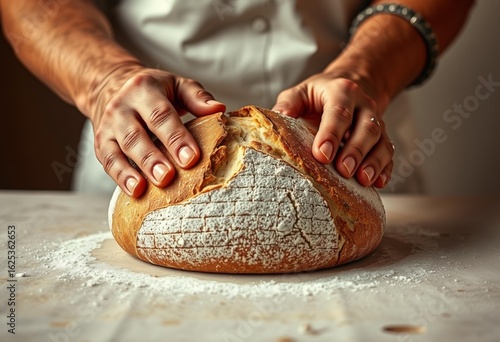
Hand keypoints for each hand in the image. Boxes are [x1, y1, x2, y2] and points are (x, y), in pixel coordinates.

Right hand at [89, 66, 225, 196]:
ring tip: (147, 188)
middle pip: (136, 134)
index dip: (176, 138)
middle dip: (153, 158)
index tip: (192, 158)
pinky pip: (108, 161)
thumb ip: (197, 97)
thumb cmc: (155, 92)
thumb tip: (219, 109)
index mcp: (144, 89)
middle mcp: (122, 106)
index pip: (161, 115)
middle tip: (169, 177)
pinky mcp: (101, 142)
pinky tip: (135, 191)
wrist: (113, 87)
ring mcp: (109, 125)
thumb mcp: (177, 85)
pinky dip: (120, 177)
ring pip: (119, 149)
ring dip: (135, 170)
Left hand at [272, 74, 393, 187]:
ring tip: (363, 181)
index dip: (331, 133)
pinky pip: (389, 152)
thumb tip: (277, 119)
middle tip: (343, 171)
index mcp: (342, 91)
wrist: (350, 86)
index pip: (339, 112)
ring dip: (373, 162)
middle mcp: (364, 105)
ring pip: (382, 141)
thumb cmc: (319, 95)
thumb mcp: (301, 92)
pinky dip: (385, 168)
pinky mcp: (383, 137)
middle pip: (366, 128)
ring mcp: (377, 122)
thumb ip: (289, 103)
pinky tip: (378, 183)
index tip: (322, 155)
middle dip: (355, 151)